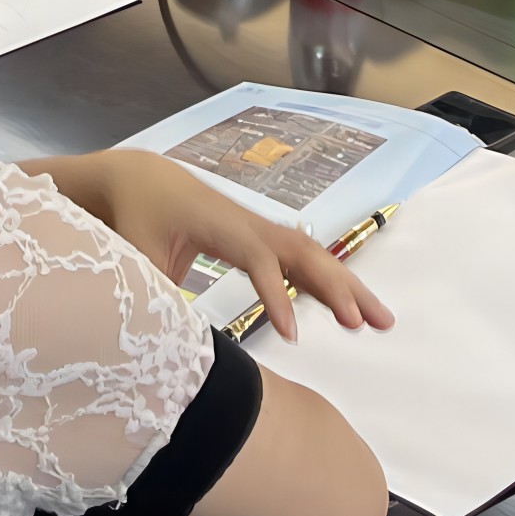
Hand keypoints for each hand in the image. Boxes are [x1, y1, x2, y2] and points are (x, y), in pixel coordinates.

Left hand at [33, 151, 388, 344]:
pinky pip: (301, 260)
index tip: (293, 336)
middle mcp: (248, 224)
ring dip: (346, 286)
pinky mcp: (260, 240)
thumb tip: (164, 333)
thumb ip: (150, 287)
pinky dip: (328, 283)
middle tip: (367, 325)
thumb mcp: (134, 252)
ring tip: (381, 321)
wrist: (142, 179)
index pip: (259, 259)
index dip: (277, 295)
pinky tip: (351, 308)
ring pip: (311, 255)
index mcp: (219, 226)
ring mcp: (258, 230)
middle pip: (302, 252)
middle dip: (338, 287)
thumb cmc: (137, 215)